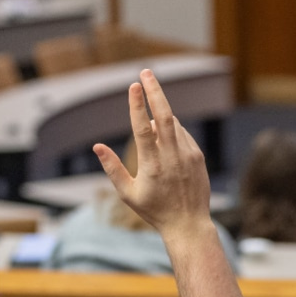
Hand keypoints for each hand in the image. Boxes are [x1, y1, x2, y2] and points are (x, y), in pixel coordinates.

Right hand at [95, 69, 210, 238]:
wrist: (189, 224)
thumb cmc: (154, 211)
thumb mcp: (128, 194)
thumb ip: (112, 169)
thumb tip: (97, 146)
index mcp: (152, 166)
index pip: (144, 128)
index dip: (138, 105)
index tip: (134, 85)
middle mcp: (172, 157)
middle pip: (165, 116)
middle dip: (155, 91)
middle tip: (146, 72)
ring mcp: (188, 155)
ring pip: (174, 124)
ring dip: (161, 117)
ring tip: (151, 129)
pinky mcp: (197, 157)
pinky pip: (183, 134)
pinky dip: (172, 130)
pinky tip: (165, 140)